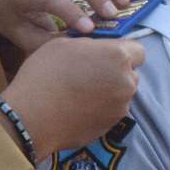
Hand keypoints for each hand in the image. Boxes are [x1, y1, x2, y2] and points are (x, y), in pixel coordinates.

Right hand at [0, 36, 144, 161]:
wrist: (32, 117)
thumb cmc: (44, 74)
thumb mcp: (61, 44)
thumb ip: (87, 44)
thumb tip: (93, 49)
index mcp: (117, 56)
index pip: (138, 51)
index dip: (122, 51)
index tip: (104, 55)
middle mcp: (126, 81)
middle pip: (131, 73)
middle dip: (116, 71)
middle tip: (90, 73)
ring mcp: (121, 106)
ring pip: (121, 94)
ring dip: (109, 91)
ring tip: (81, 93)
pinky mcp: (111, 125)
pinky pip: (111, 111)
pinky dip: (100, 109)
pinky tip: (78, 108)